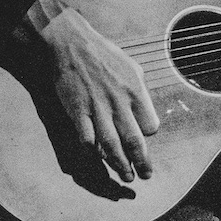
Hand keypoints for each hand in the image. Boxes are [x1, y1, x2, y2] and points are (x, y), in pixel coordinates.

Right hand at [28, 0, 159, 181]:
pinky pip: (87, 140)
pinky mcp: (77, 112)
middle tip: (145, 175)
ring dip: (120, 165)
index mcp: (135, 91)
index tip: (144, 138)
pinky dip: (92, 153)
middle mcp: (119, 103)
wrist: (70, 43)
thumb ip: (139, 91)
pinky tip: (96, 159)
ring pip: (112, 146)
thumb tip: (145, 110)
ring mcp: (97, 109)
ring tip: (126, 177)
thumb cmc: (102, 54)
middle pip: (134, 141)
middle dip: (142, 163)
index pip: (150, 125)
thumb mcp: (131, 67)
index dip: (148, 134)